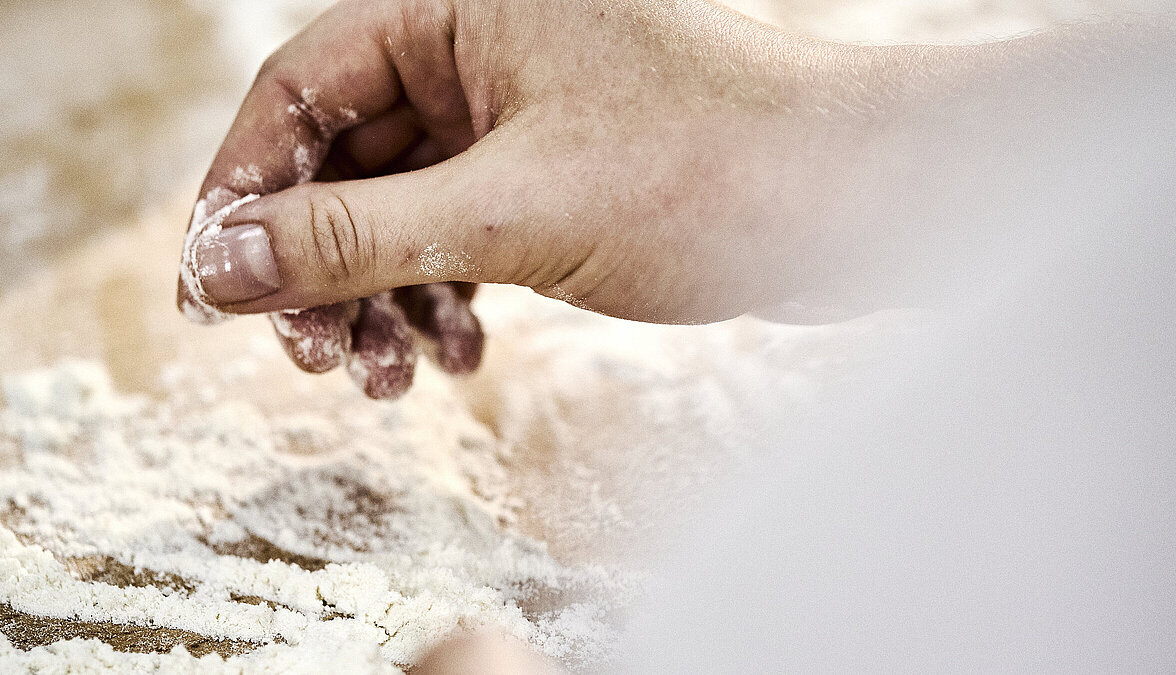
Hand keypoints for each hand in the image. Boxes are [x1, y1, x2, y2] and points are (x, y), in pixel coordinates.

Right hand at [177, 0, 874, 394]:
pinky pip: (461, 237)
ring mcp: (521, 116)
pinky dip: (444, 297)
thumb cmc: (709, 170)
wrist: (858, 204)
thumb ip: (354, 237)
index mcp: (459, 7)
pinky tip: (456, 353)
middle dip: (321, 266)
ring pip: (402, 211)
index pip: (300, 91)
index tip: (211, 291)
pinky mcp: (555, 176)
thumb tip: (218, 265)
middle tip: (311, 356)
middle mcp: (482, 50)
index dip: (243, 192)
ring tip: (388, 378)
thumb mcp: (509, 210)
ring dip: (381, 297)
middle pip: (345, 160)